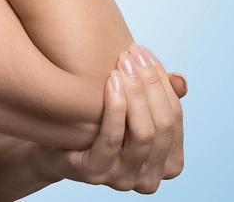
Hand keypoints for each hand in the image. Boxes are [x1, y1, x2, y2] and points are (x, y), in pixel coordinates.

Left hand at [36, 43, 185, 193]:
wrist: (52, 144)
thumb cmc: (95, 124)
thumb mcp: (129, 109)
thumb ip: (157, 98)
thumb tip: (181, 80)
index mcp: (168, 162)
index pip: (174, 117)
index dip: (162, 83)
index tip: (144, 53)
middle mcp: (150, 177)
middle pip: (162, 125)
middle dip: (150, 84)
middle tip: (132, 54)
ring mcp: (123, 179)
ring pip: (143, 133)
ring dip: (135, 93)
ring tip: (121, 64)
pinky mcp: (95, 174)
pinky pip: (112, 139)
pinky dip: (116, 107)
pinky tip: (111, 82)